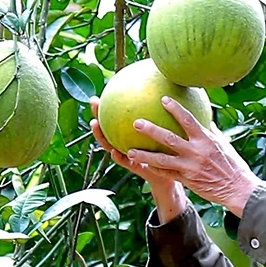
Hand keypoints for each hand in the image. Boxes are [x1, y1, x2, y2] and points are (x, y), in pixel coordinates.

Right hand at [91, 96, 186, 222]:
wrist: (172, 175)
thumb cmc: (168, 153)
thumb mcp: (168, 132)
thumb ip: (163, 116)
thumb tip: (166, 91)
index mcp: (131, 136)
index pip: (116, 119)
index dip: (106, 108)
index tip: (99, 95)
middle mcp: (126, 144)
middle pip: (108, 128)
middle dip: (99, 113)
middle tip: (93, 102)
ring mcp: (129, 155)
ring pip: (110, 145)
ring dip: (101, 135)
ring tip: (95, 124)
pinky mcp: (137, 167)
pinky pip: (125, 162)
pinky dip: (118, 157)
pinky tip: (114, 151)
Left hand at [124, 96, 261, 216]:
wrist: (238, 189)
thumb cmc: (232, 165)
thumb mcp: (224, 144)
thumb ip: (211, 131)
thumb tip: (203, 118)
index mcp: (206, 140)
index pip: (188, 120)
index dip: (175, 109)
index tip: (163, 99)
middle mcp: (196, 152)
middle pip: (169, 139)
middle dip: (151, 130)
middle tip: (136, 123)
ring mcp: (190, 167)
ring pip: (162, 160)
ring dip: (145, 155)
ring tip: (129, 151)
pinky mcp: (187, 180)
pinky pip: (167, 174)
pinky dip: (155, 169)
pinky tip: (143, 165)